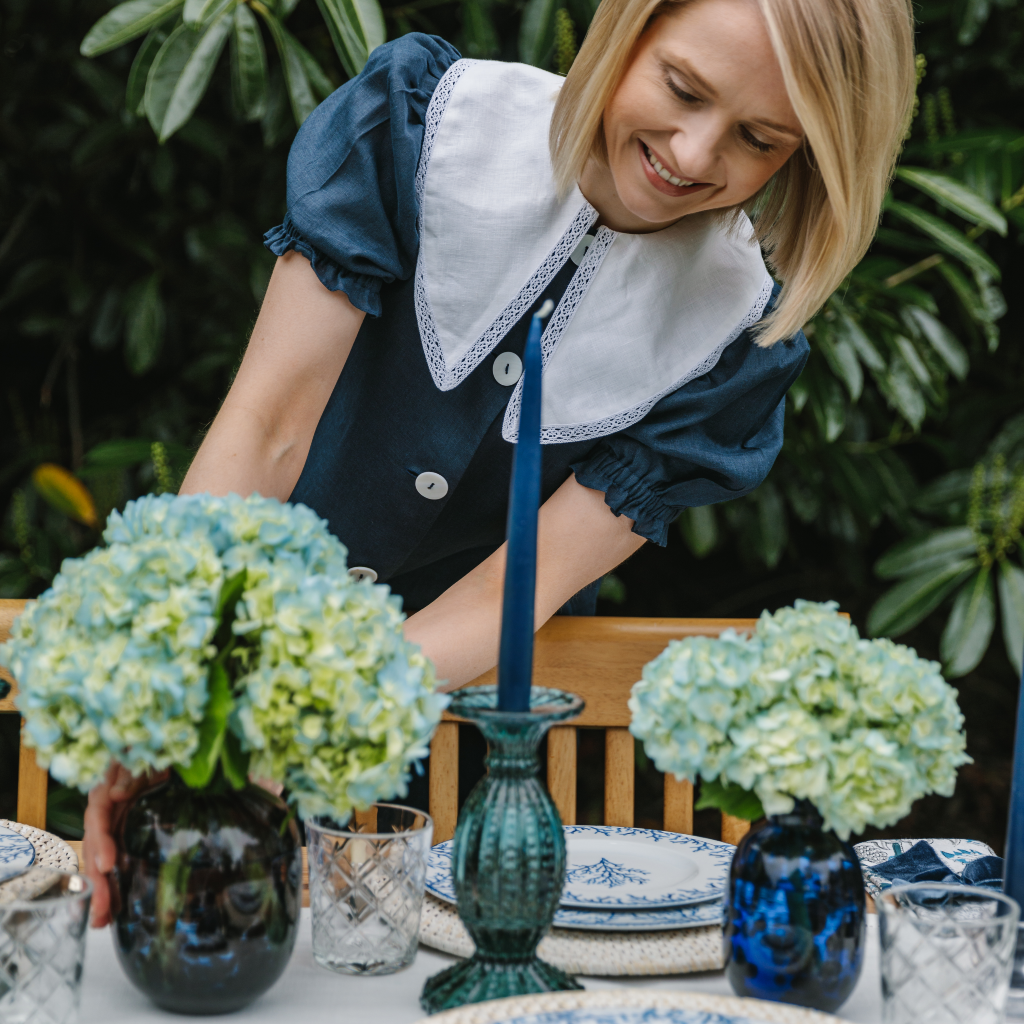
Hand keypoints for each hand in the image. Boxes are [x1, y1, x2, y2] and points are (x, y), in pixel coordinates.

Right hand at [82, 763, 166, 927]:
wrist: (162, 753)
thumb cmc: (150, 753)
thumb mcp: (141, 759)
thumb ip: (130, 774)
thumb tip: (115, 794)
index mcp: (105, 792)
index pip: (97, 818)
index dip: (100, 843)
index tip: (107, 865)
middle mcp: (104, 813)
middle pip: (95, 848)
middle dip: (97, 881)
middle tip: (102, 909)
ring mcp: (113, 826)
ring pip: (101, 861)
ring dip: (101, 890)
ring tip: (102, 921)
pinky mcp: (125, 835)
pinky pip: (116, 862)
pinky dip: (114, 885)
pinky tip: (113, 910)